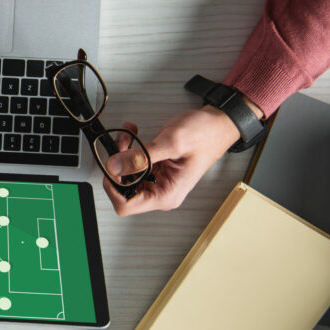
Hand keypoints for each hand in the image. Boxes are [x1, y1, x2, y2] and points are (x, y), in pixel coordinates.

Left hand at [101, 110, 240, 215]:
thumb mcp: (171, 143)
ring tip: (129, 134)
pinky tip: (133, 134)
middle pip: (123, 189)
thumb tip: (114, 166)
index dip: (113, 187)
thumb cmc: (206, 135)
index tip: (112, 166)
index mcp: (166, 195)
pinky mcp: (155, 169)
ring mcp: (158, 180)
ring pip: (125, 174)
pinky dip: (129, 148)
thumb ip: (141, 157)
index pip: (126, 206)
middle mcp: (161, 191)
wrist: (217, 123)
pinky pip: (133, 163)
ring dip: (122, 152)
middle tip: (123, 143)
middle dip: (118, 165)